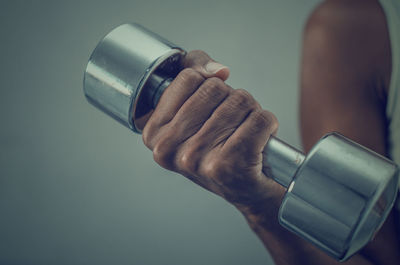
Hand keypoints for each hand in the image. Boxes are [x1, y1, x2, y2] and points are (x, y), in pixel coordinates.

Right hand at [142, 50, 280, 208]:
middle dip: (232, 99)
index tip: (211, 108)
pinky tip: (259, 141)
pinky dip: (267, 124)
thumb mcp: (195, 108)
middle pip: (215, 87)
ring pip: (240, 100)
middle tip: (232, 124)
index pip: (189, 77)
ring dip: (250, 112)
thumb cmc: (220, 146)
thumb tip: (219, 72)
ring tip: (243, 133)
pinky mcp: (227, 165)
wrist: (245, 189)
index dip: (209, 85)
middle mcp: (168, 148)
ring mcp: (195, 159)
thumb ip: (195, 72)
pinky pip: (260, 119)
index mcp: (153, 133)